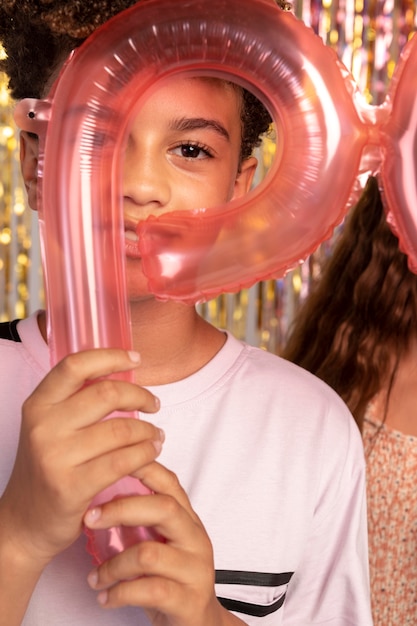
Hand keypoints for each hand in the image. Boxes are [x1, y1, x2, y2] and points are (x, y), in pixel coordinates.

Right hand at [0, 349, 162, 568]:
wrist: (24, 522)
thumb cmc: (47, 468)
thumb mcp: (50, 427)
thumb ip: (76, 401)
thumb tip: (123, 374)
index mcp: (38, 405)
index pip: (75, 365)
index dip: (110, 357)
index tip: (135, 359)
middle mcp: (43, 426)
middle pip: (106, 394)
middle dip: (140, 395)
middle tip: (154, 404)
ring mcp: (55, 457)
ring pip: (120, 430)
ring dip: (148, 430)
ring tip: (156, 434)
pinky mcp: (71, 487)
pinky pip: (122, 461)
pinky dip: (145, 454)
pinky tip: (152, 452)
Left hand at [84, 462, 246, 625]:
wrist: (198, 625)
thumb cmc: (172, 580)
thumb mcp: (161, 543)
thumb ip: (143, 519)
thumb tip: (102, 490)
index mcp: (187, 520)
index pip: (169, 482)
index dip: (143, 467)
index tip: (110, 461)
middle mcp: (195, 538)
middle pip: (163, 508)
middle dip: (121, 509)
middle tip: (89, 518)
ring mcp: (195, 569)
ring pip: (149, 554)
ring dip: (112, 565)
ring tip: (96, 576)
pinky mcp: (188, 600)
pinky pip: (147, 591)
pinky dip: (118, 593)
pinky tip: (105, 596)